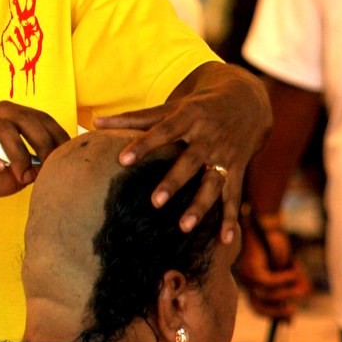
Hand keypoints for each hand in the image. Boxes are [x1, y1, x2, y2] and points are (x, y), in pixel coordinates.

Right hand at [0, 101, 69, 210]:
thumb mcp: (24, 170)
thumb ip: (39, 162)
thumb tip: (59, 161)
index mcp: (8, 114)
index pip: (39, 117)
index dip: (56, 134)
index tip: (67, 153)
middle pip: (23, 118)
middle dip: (42, 143)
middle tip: (48, 166)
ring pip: (2, 129)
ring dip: (18, 154)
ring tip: (23, 175)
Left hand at [93, 63, 271, 243]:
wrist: (246, 100)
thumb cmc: (196, 107)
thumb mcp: (170, 107)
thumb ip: (134, 118)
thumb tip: (95, 122)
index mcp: (188, 117)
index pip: (162, 131)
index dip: (143, 145)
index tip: (122, 160)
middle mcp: (208, 138)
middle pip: (190, 161)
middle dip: (174, 182)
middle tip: (154, 202)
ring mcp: (224, 156)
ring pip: (213, 183)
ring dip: (200, 206)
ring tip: (183, 227)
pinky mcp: (237, 171)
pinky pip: (234, 197)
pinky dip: (230, 219)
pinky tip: (224, 241)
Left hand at [236, 225, 311, 320]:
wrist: (268, 223)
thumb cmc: (277, 244)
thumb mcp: (288, 268)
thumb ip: (293, 284)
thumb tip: (301, 301)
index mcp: (251, 283)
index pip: (258, 307)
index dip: (274, 316)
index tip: (290, 321)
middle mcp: (246, 281)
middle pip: (258, 308)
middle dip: (277, 312)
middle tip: (293, 310)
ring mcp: (247, 276)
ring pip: (269, 295)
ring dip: (289, 290)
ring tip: (300, 277)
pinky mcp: (253, 269)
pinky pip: (272, 282)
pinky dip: (286, 278)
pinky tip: (295, 269)